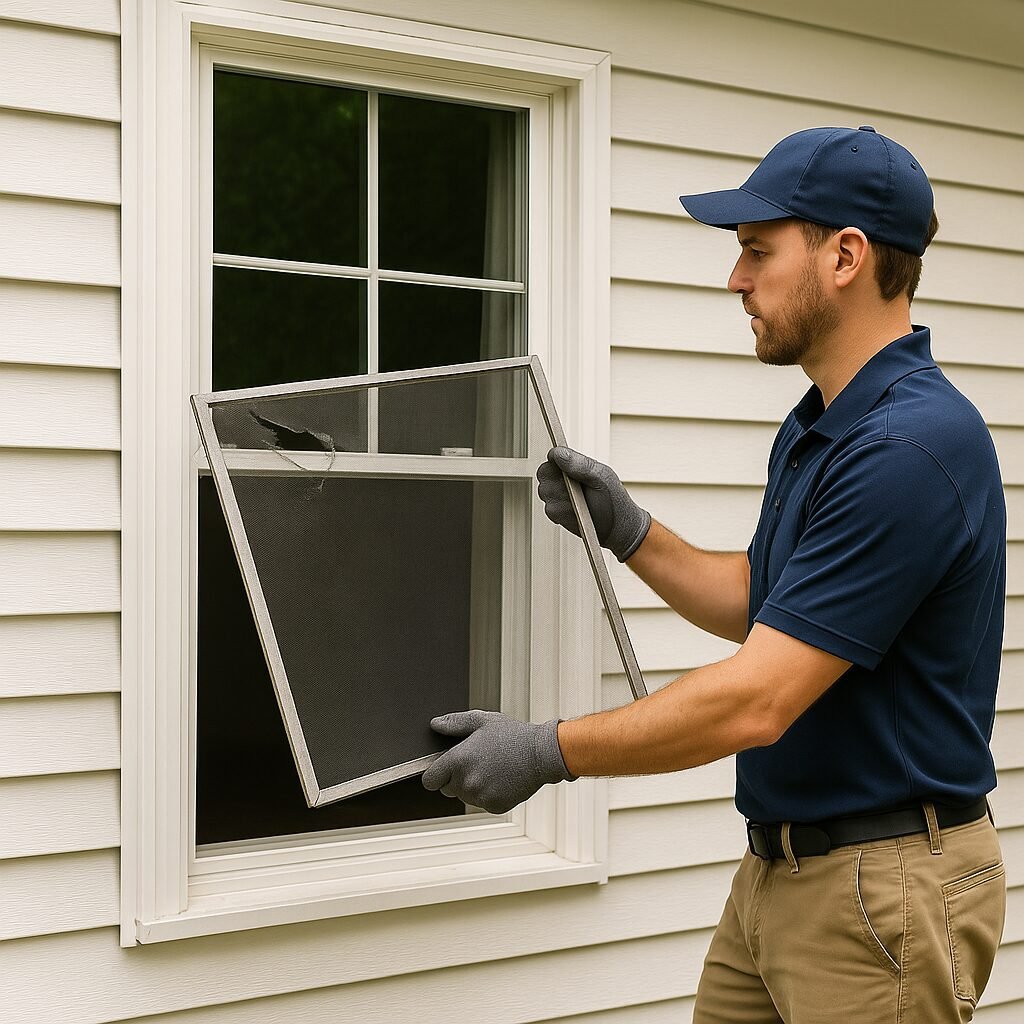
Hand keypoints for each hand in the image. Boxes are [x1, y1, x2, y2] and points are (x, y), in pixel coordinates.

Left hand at [421, 710, 574, 813]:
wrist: (542, 754)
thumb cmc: (512, 735)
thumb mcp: (482, 720)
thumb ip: (454, 723)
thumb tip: (435, 724)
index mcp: (458, 761)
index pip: (429, 781)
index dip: (436, 773)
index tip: (445, 768)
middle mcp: (466, 783)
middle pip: (447, 789)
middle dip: (456, 778)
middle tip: (477, 762)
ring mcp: (480, 797)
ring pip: (465, 797)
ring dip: (472, 786)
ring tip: (492, 768)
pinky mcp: (494, 807)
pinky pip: (482, 803)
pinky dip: (488, 794)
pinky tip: (501, 779)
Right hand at [536, 446, 651, 562]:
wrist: (617, 526)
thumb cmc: (613, 498)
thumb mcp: (601, 477)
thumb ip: (580, 464)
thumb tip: (558, 453)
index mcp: (572, 464)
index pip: (552, 456)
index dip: (556, 461)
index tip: (568, 470)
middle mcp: (560, 478)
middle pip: (544, 473)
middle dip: (559, 481)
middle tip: (580, 487)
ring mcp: (555, 496)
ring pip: (545, 492)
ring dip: (563, 497)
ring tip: (582, 502)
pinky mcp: (555, 513)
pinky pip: (551, 509)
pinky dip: (564, 512)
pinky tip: (577, 513)